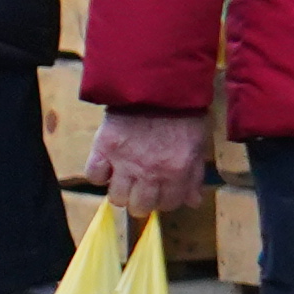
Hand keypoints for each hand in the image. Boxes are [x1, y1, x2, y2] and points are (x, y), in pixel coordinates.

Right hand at [93, 108, 207, 216]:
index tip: (163, 192)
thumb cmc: (183, 114)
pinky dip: (100, 175)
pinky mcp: (103, 149)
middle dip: (142, 202)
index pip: (168, 204)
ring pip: (117, 197)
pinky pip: (95, 176)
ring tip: (124, 180)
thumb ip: (194, 175)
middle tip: (141, 189)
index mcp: (177, 171)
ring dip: (121, 192)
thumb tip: (193, 202)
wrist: (157, 86)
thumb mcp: (198, 144)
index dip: (165, 200)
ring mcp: (124, 162)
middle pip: (139, 207)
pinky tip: (108, 167)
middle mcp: (150, 173)